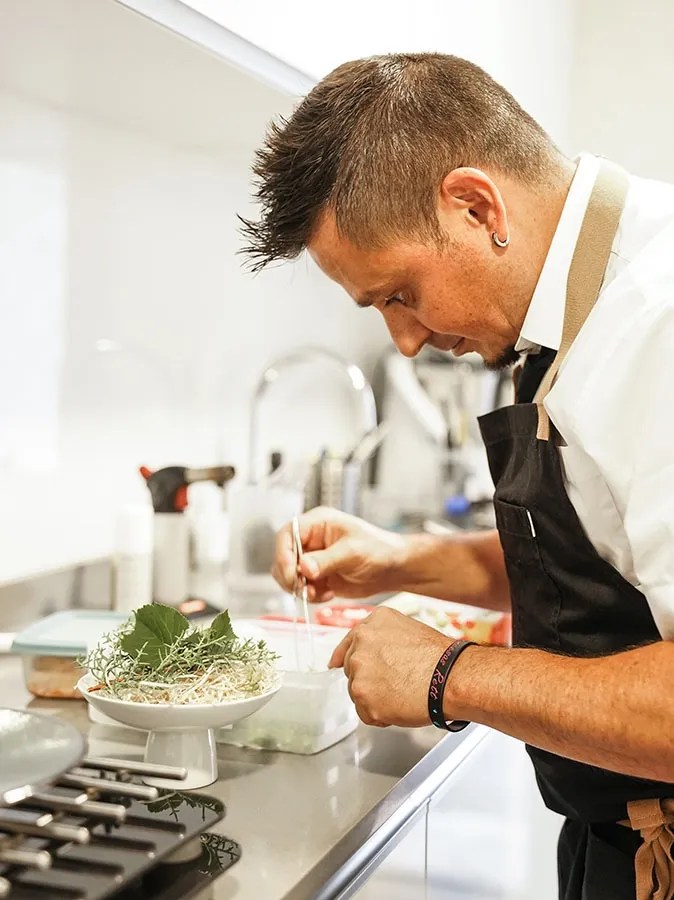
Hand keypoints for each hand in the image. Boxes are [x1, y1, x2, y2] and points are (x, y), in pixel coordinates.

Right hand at [272, 507, 406, 602]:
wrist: (392, 569)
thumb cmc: (378, 549)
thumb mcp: (352, 552)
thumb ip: (326, 560)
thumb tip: (303, 568)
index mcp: (317, 523)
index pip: (287, 534)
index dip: (284, 554)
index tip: (291, 574)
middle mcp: (311, 540)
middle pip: (283, 556)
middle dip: (290, 575)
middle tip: (303, 589)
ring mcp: (313, 559)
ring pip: (289, 575)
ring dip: (299, 588)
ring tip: (318, 593)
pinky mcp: (317, 576)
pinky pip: (302, 588)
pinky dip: (310, 595)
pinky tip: (329, 594)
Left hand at [328, 606, 449, 726]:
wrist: (450, 677)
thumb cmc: (438, 657)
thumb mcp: (407, 630)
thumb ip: (382, 639)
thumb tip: (373, 654)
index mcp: (370, 626)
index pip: (348, 643)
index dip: (343, 656)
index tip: (336, 663)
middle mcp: (360, 646)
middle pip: (352, 670)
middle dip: (368, 679)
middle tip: (395, 684)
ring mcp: (360, 672)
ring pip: (358, 693)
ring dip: (375, 698)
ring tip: (402, 694)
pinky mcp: (364, 697)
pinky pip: (366, 714)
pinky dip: (379, 716)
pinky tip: (399, 706)